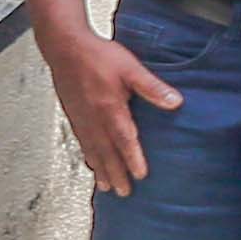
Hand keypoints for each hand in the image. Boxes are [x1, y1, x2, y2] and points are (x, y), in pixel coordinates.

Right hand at [44, 29, 179, 193]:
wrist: (64, 47)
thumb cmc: (98, 56)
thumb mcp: (131, 68)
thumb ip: (152, 87)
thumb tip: (176, 102)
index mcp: (109, 107)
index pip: (124, 139)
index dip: (132, 158)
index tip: (140, 175)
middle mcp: (93, 117)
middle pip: (106, 151)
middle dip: (116, 172)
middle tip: (124, 192)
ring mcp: (80, 117)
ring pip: (92, 149)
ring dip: (100, 169)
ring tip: (106, 187)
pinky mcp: (73, 114)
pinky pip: (81, 141)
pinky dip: (87, 155)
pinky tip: (91, 163)